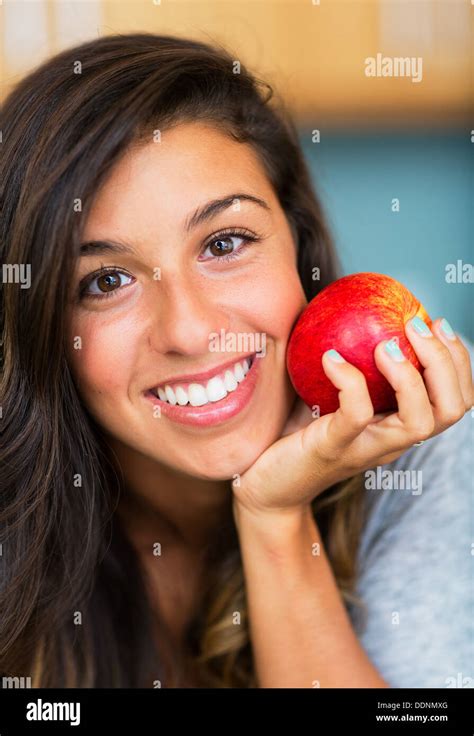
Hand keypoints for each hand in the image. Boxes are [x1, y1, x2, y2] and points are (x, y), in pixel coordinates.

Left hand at [233, 317, 472, 514]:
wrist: (265, 488)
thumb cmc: (295, 436)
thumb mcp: (329, 398)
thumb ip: (348, 366)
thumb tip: (348, 310)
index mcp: (396, 428)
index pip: (453, 401)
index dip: (459, 362)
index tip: (438, 323)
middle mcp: (391, 442)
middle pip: (450, 410)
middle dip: (446, 363)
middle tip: (418, 325)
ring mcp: (365, 449)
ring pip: (418, 422)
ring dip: (409, 376)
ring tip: (385, 345)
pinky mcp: (333, 449)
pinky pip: (356, 416)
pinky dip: (349, 381)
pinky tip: (330, 357)